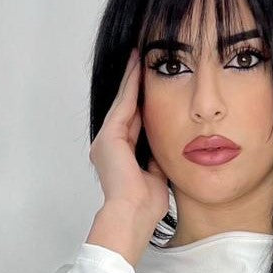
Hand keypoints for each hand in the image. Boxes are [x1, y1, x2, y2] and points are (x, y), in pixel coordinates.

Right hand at [89, 49, 169, 227]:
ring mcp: (105, 141)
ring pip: (122, 103)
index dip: (143, 103)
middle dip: (134, 86)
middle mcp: (108, 147)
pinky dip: (131, 86)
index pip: (134, 124)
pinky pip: (123, 105)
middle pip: (126, 109)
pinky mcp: (108, 137)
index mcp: (119, 158)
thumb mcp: (156, 175)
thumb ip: (157, 158)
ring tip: (139, 56)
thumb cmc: (146, 206)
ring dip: (131, 79)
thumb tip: (166, 145)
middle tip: (141, 60)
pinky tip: (138, 68)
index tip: (152, 86)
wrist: (134, 216)